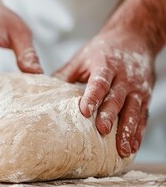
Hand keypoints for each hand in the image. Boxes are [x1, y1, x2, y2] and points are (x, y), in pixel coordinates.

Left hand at [55, 31, 154, 157]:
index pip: (99, 82)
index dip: (92, 97)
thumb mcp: (82, 58)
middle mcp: (125, 77)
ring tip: (122, 149)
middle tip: (102, 131)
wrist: (135, 37)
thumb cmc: (104, 50)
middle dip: (110, 115)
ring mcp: (138, 88)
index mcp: (106, 65)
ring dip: (128, 130)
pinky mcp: (146, 97)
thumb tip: (41, 91)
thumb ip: (64, 75)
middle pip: (117, 98)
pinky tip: (133, 147)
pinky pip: (143, 117)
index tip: (84, 111)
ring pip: (134, 110)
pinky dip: (139, 133)